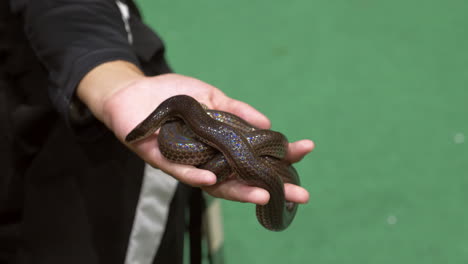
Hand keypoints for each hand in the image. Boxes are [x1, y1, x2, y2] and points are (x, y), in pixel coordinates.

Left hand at [78, 62, 313, 204]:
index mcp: (222, 145)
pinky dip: (196, 177)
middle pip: (244, 177)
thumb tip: (268, 124)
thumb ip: (237, 111)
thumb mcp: (211, 97)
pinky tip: (213, 180)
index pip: (257, 154)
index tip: (306, 149)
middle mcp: (209, 160)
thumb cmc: (174, 96)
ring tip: (263, 195)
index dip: (281, 154)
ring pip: (216, 184)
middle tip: (301, 194)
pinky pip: (181, 173)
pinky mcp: (163, 161)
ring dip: (240, 191)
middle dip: (272, 186)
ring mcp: (188, 164)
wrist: (134, 91)